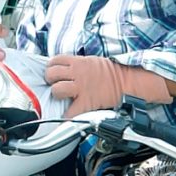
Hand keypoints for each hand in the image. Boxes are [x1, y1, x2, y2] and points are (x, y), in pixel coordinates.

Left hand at [45, 55, 172, 117]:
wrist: (126, 82)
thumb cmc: (110, 72)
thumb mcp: (91, 61)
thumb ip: (76, 64)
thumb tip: (64, 69)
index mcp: (79, 62)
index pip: (55, 60)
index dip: (50, 66)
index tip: (52, 71)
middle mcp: (77, 74)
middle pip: (52, 74)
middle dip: (49, 79)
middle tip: (54, 84)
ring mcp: (81, 88)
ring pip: (57, 89)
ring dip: (56, 94)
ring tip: (60, 96)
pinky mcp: (86, 102)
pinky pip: (71, 111)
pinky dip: (67, 116)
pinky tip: (66, 115)